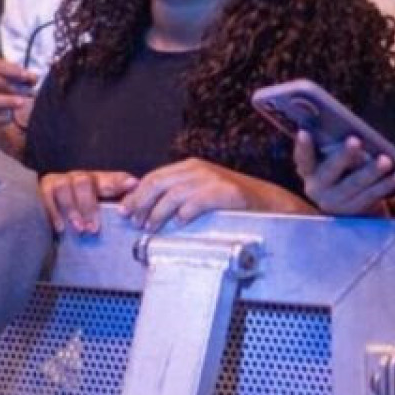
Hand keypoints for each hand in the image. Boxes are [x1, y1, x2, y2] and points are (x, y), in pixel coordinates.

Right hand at [38, 169, 137, 234]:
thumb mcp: (97, 211)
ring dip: (72, 209)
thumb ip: (114, 208)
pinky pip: (46, 197)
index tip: (133, 184)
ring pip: (64, 188)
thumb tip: (135, 210)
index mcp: (94, 181)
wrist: (46, 215)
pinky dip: (54, 213)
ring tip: (79, 229)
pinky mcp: (40, 190)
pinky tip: (60, 228)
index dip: (119, 180)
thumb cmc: (79, 216)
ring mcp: (57, 182)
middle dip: (89, 205)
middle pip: (84, 182)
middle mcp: (76, 178)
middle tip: (94, 229)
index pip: (108, 178)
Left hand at [120, 158, 311, 232]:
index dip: (136, 194)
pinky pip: (197, 201)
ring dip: (158, 212)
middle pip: (158, 183)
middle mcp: (198, 169)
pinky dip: (185, 213)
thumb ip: (179, 196)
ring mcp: (212, 179)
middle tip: (134, 221)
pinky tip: (179, 223)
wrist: (269, 203)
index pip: (154, 177)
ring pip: (173, 194)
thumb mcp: (202, 192)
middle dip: (141, 203)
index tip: (125, 210)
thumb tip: (149, 210)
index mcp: (190, 168)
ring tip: (151, 226)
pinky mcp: (226, 192)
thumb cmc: (233, 203)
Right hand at [293, 132, 394, 216]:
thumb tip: (356, 135)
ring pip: (354, 185)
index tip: (304, 132)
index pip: (302, 158)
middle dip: (343, 155)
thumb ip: (336, 149)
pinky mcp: (354, 212)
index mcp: (308, 171)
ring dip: (372, 171)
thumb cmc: (343, 172)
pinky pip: (371, 196)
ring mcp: (334, 203)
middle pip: (330, 171)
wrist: (353, 208)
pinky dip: (387, 184)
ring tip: (386, 159)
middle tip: (356, 140)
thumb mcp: (334, 161)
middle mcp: (316, 188)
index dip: (302, 147)